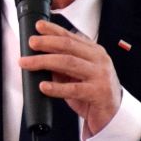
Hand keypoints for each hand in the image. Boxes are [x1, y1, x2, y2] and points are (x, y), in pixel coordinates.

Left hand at [19, 19, 122, 134]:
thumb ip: (62, 65)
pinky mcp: (98, 93)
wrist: (112, 114)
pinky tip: (44, 86)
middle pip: (68, 46)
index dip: (54, 30)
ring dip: (45, 61)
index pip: (71, 36)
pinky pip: (74, 89)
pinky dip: (56, 87)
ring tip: (28, 63)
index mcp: (94, 52)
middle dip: (47, 43)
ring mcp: (100, 75)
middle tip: (31, 43)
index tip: (39, 26)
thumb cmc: (93, 92)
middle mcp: (99, 60)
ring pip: (69, 63)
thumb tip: (40, 56)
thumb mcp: (78, 74)